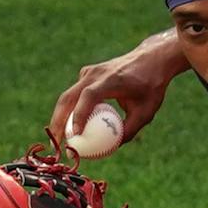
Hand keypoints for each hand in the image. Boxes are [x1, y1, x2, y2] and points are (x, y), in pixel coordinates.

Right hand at [48, 31, 188, 153]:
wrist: (150, 59)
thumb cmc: (151, 87)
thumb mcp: (146, 112)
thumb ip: (129, 130)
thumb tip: (111, 148)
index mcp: (111, 79)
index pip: (88, 96)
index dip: (80, 115)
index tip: (75, 135)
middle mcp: (95, 74)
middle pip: (68, 97)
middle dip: (58, 122)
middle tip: (56, 144)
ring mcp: (88, 72)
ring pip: (67, 96)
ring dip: (60, 117)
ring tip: (58, 139)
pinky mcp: (87, 74)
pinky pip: (75, 94)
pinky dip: (70, 110)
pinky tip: (71, 128)